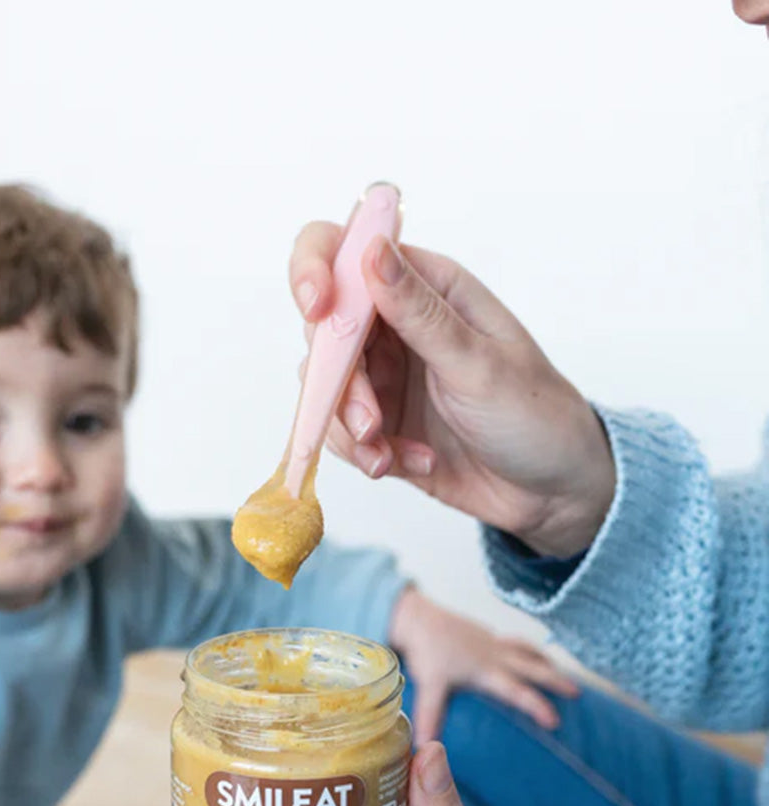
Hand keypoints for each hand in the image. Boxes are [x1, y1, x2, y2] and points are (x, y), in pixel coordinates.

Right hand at [290, 225, 615, 556]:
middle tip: (369, 422)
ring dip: (348, 427)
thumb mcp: (476, 362)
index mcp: (429, 288)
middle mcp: (399, 326)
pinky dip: (363, 453)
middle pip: (325, 331)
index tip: (317, 309)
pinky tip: (406, 463)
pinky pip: (340, 432)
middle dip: (338, 381)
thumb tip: (372, 249)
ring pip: (326, 388)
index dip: (316, 271)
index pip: (348, 252)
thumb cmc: (534, 414)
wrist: (552, 492)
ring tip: (387, 455)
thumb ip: (418, 311)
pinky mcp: (380, 423)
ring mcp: (385, 376)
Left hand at [388, 586, 578, 742]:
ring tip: (567, 677)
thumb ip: (429, 716)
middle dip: (556, 681)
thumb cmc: (426, 652)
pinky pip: (517, 643)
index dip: (537, 706)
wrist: (419, 618)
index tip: (555, 721)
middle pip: (534, 668)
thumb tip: (424, 746)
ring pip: (529, 652)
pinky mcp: (489, 636)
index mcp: (486, 671)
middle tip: (578, 694)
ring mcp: (494, 644)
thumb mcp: (428, 687)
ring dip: (548, 664)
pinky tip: (534, 657)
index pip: (517, 691)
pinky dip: (531, 651)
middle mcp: (496, 656)